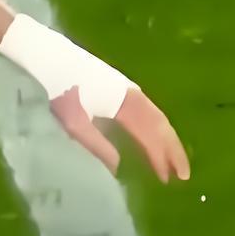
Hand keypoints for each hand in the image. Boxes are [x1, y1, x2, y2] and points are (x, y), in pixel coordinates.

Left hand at [49, 85, 190, 181]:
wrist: (51, 57)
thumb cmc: (61, 90)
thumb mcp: (74, 122)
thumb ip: (97, 145)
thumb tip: (118, 167)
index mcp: (125, 105)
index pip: (150, 135)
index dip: (160, 157)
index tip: (167, 179)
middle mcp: (134, 96)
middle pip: (160, 125)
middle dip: (173, 150)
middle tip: (183, 175)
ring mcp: (129, 89)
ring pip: (156, 117)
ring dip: (167, 139)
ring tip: (174, 161)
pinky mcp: (121, 86)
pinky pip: (147, 110)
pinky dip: (156, 126)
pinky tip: (156, 136)